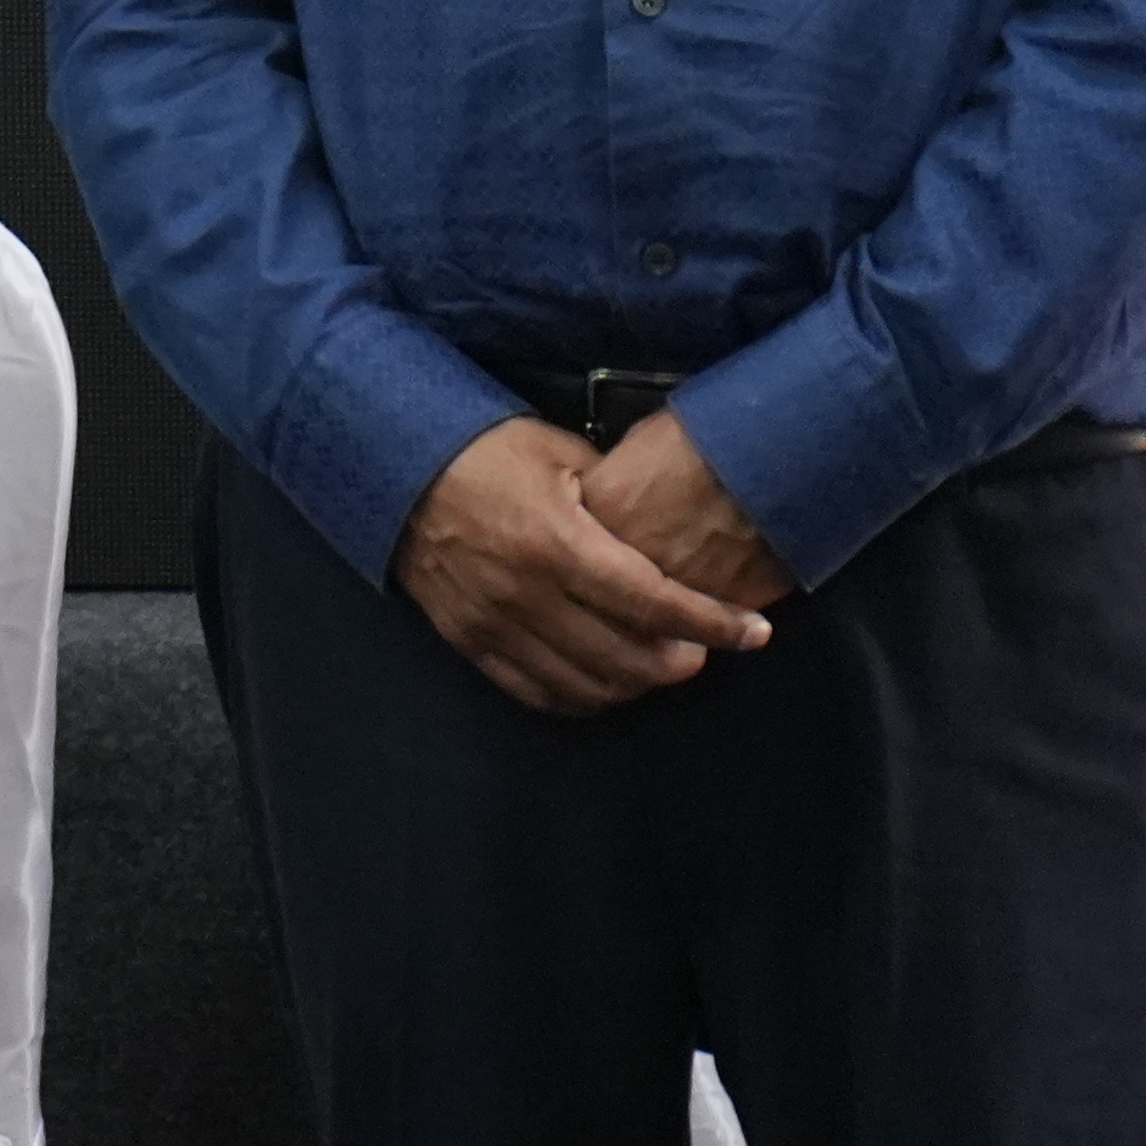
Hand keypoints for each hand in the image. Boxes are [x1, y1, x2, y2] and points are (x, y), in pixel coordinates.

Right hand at [394, 417, 774, 711]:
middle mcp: (526, 591)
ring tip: (659, 665)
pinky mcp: (469, 639)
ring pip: (587, 685)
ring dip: (637, 684)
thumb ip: (616, 495)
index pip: (655, 600)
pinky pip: (538, 691)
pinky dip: (582, 697)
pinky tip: (606, 681)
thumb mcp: (557, 452)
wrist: (390, 463)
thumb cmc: (482, 449)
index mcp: (556, 540)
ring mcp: (494, 622)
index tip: (755, 633)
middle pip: (629, 657)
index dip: (714, 623)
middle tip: (705, 648)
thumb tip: (668, 525)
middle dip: (683, 660)